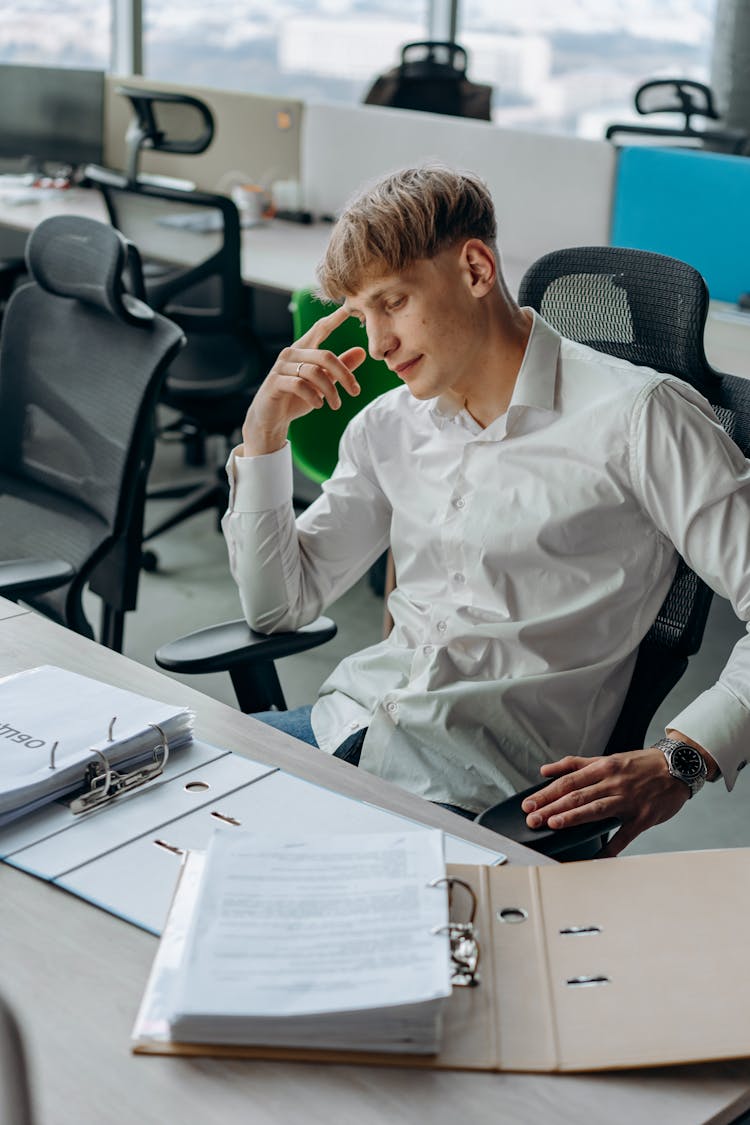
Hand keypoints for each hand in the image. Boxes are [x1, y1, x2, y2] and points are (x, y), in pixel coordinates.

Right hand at [242, 305, 365, 455]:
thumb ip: (339, 367)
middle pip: (325, 356)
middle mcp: (291, 353)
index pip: (321, 329)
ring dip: (330, 391)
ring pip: (314, 372)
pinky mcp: (275, 382)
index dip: (335, 318)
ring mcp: (281, 367)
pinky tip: (319, 405)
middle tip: (355, 392)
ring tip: (336, 405)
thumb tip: (362, 352)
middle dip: (344, 374)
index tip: (349, 307)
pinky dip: (313, 396)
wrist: (271, 418)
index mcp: (303, 349)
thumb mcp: (323, 383)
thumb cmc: (296, 398)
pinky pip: (299, 385)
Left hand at [521, 747, 690, 856]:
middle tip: (533, 819)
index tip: (528, 805)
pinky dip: (611, 847)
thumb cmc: (639, 765)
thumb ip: (575, 765)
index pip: (567, 781)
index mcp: (602, 768)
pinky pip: (624, 835)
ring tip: (553, 825)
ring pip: (595, 809)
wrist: (677, 766)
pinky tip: (598, 857)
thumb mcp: (607, 758)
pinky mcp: (643, 817)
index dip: (546, 793)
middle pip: (577, 795)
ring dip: (573, 818)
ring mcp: (628, 800)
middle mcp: (613, 782)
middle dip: (551, 807)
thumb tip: (546, 770)